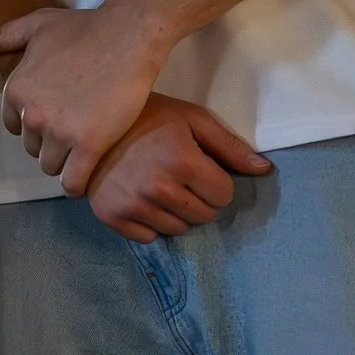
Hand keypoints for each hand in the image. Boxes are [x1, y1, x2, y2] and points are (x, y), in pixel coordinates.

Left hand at [0, 4, 168, 194]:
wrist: (128, 35)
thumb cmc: (84, 27)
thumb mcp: (36, 25)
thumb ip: (1, 37)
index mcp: (16, 90)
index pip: (16, 126)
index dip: (35, 123)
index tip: (55, 115)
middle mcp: (32, 115)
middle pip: (33, 147)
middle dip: (50, 141)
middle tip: (74, 126)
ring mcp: (59, 132)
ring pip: (51, 166)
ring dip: (65, 161)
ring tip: (83, 148)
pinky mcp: (89, 145)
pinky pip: (73, 182)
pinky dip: (77, 185)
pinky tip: (86, 175)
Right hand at [86, 94, 270, 242]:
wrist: (89, 122)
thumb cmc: (146, 116)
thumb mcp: (191, 118)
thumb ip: (229, 145)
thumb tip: (265, 170)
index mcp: (182, 161)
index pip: (224, 195)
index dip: (215, 180)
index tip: (198, 166)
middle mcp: (159, 189)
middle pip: (204, 216)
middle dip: (198, 198)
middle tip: (177, 175)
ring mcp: (133, 206)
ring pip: (179, 230)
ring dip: (176, 212)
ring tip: (158, 184)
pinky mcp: (112, 218)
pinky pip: (150, 237)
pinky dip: (150, 222)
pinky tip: (139, 197)